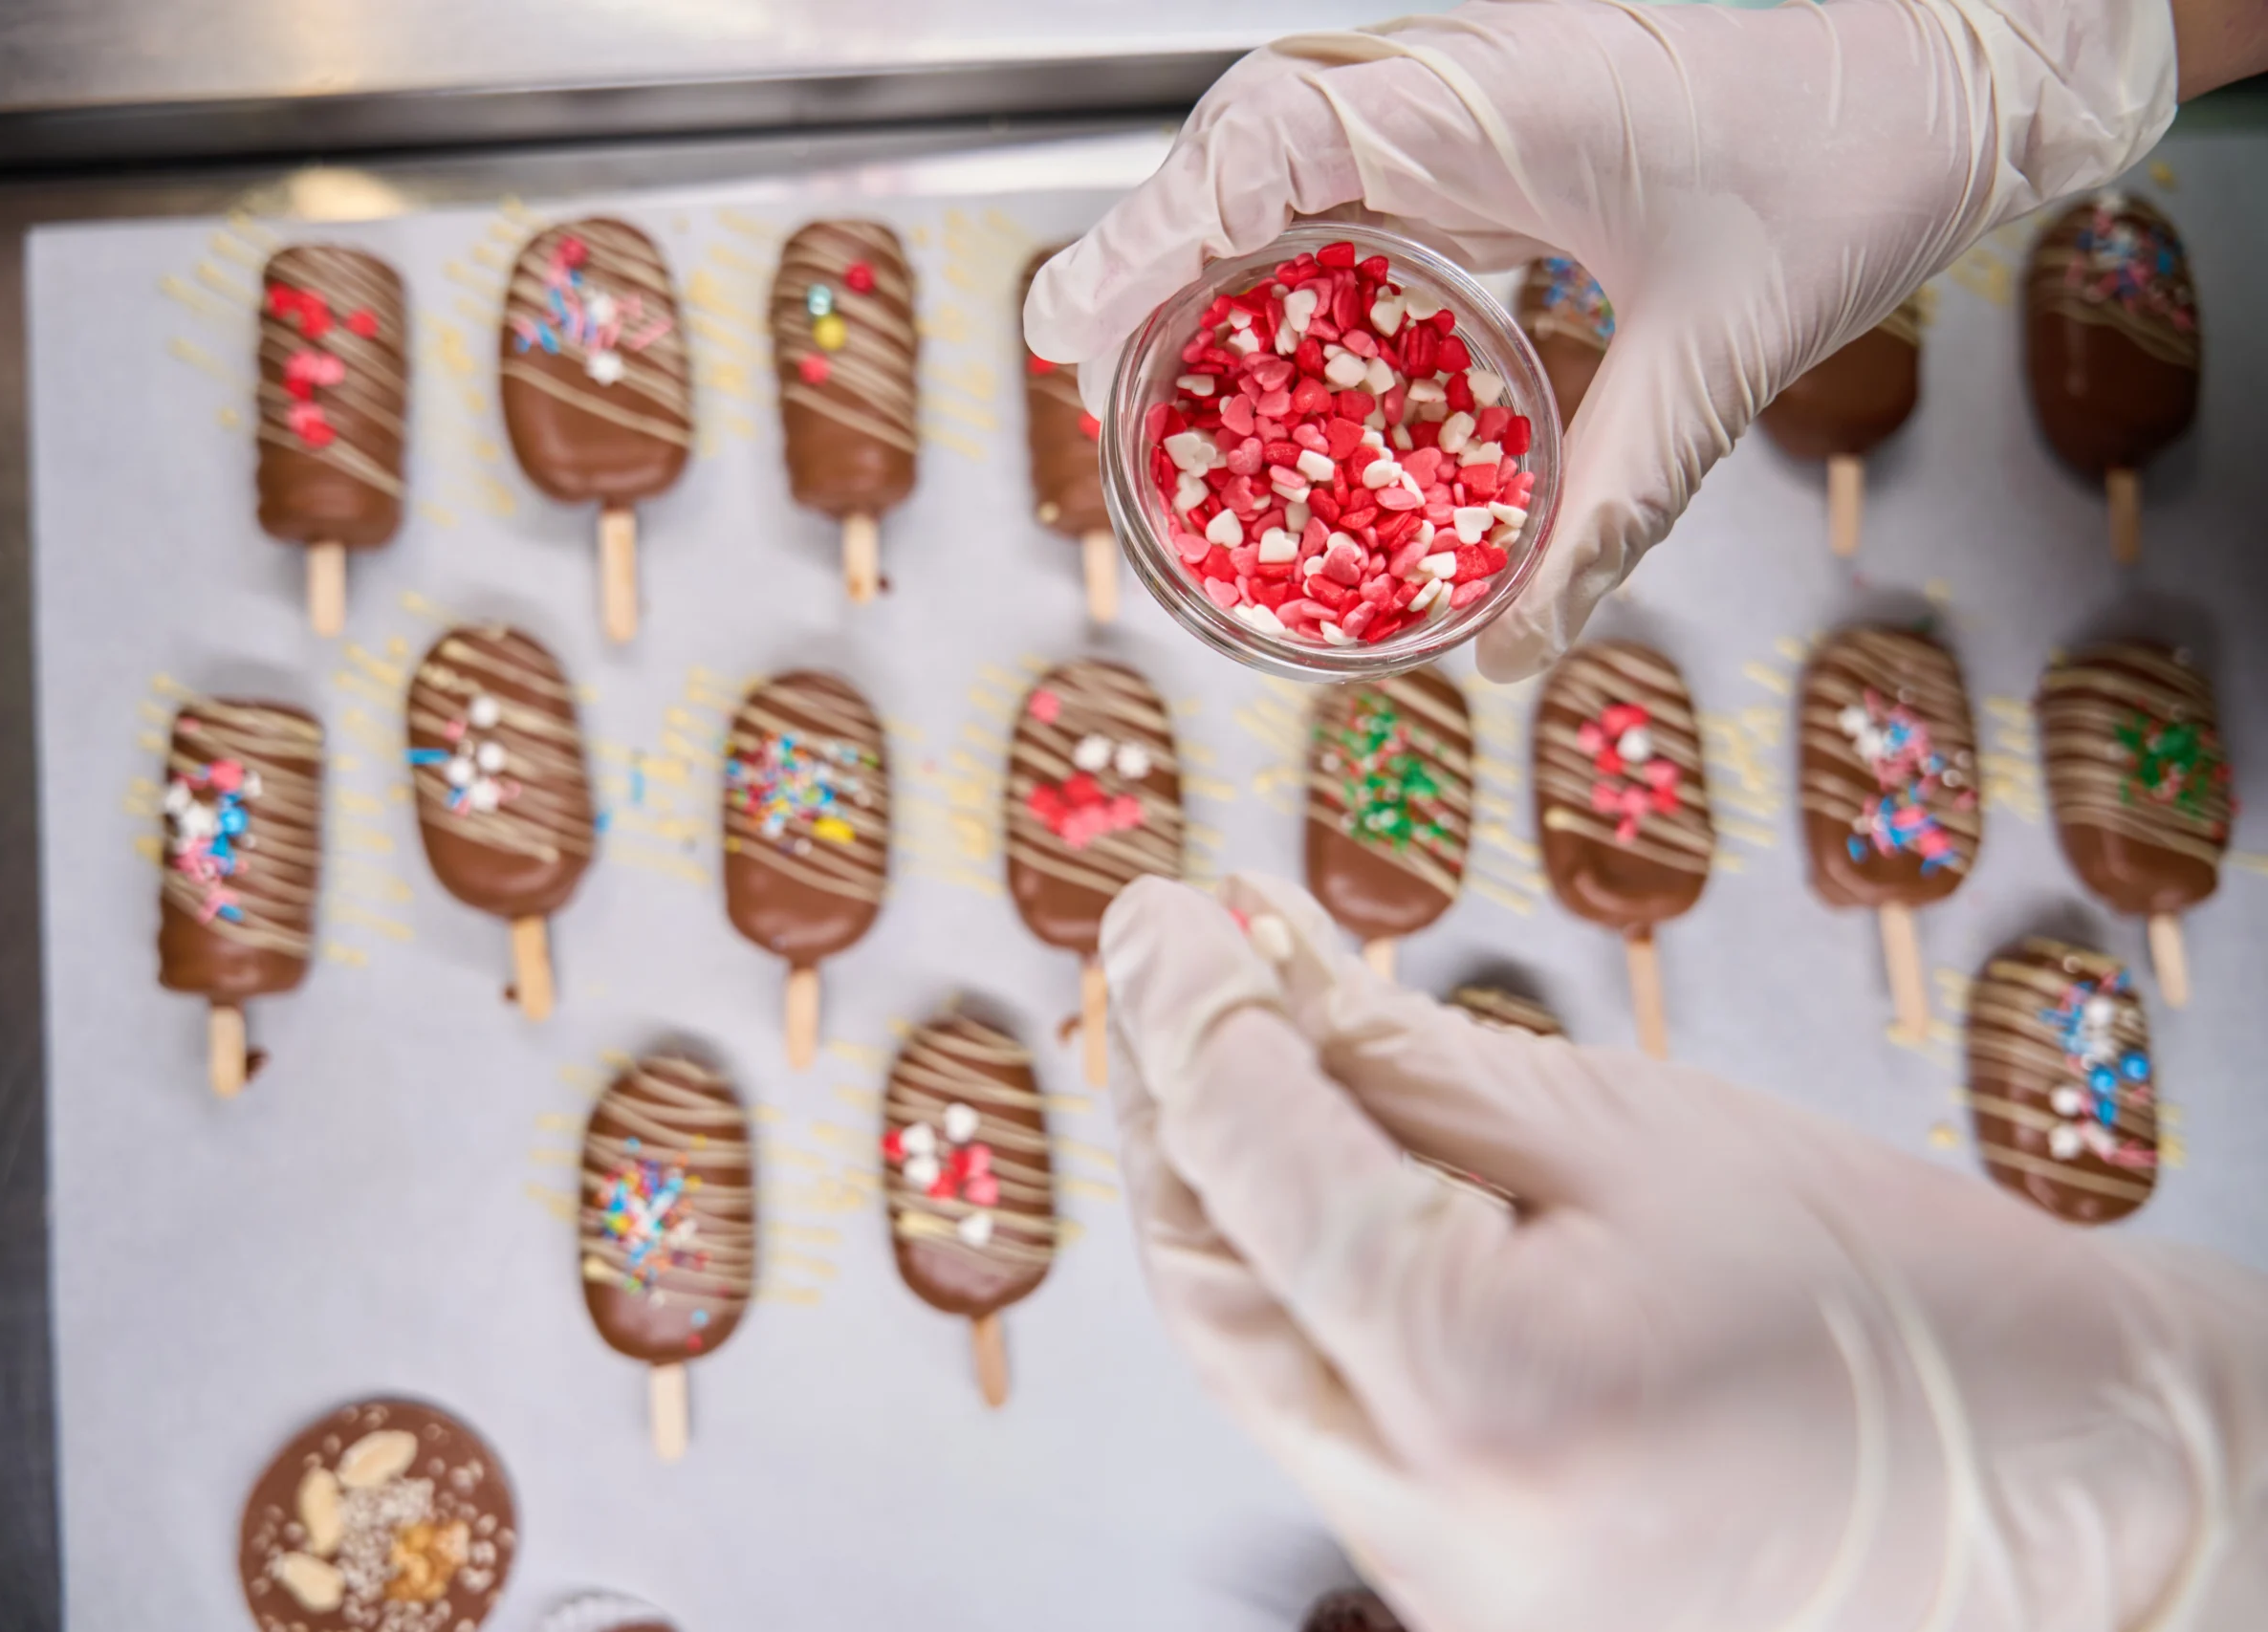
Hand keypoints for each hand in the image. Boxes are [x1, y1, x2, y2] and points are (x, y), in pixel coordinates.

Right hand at [1026, 0, 2177, 676]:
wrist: (1962, 69)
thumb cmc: (1854, 161)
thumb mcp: (1720, 353)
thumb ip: (1610, 504)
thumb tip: (1512, 650)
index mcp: (1484, 99)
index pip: (1261, 138)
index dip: (1147, 233)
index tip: (1069, 326)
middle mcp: (1460, 83)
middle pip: (1247, 147)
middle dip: (1155, 251)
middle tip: (1077, 358)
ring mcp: (1482, 99)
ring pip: (1299, 160)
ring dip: (1221, 252)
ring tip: (1158, 362)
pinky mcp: (1512, 130)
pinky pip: (1374, 183)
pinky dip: (1313, 257)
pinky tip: (1301, 341)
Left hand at [1100, 872, 2267, 1630]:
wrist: (2059, 1488)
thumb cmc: (1898, 1297)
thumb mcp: (1639, 1128)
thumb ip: (1404, 1054)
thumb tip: (1243, 962)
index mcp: (1486, 1389)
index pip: (1247, 1164)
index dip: (1181, 1011)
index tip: (1162, 915)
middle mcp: (1439, 1527)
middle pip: (1211, 1287)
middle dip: (1170, 1115)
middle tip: (1171, 977)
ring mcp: (1451, 1586)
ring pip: (1255, 1362)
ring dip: (1230, 1202)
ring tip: (1238, 1058)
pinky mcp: (1472, 1595)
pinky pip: (1331, 1422)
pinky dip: (1309, 1292)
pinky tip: (1330, 1192)